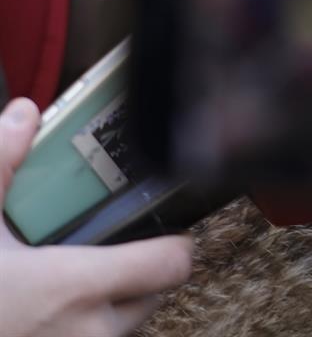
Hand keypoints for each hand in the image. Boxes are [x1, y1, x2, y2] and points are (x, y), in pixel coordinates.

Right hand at [0, 98, 193, 336]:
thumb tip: (24, 111)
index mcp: (74, 288)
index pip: (173, 264)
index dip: (173, 244)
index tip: (159, 228)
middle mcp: (88, 334)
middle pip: (151, 298)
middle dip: (138, 276)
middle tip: (105, 252)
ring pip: (120, 331)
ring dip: (106, 311)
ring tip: (67, 288)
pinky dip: (79, 333)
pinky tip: (45, 317)